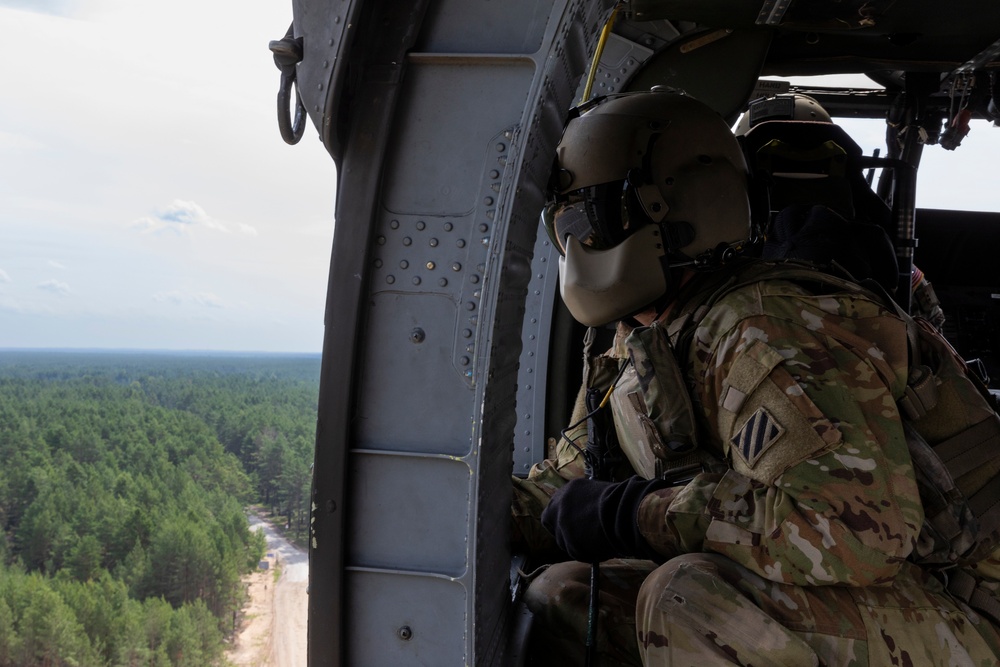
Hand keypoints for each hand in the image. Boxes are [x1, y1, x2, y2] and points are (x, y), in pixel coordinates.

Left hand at [541, 476, 667, 561]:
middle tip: (576, 538)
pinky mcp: (569, 541)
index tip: (572, 523)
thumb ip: (586, 503)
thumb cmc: (620, 502)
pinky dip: (587, 554)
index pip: (555, 505)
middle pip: (549, 521)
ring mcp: (562, 523)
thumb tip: (586, 515)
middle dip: (561, 531)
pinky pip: (576, 553)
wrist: (624, 511)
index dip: (562, 517)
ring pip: (563, 541)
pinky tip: (602, 548)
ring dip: (576, 544)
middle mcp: (560, 504)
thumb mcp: (598, 495)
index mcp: (569, 490)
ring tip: (597, 543)